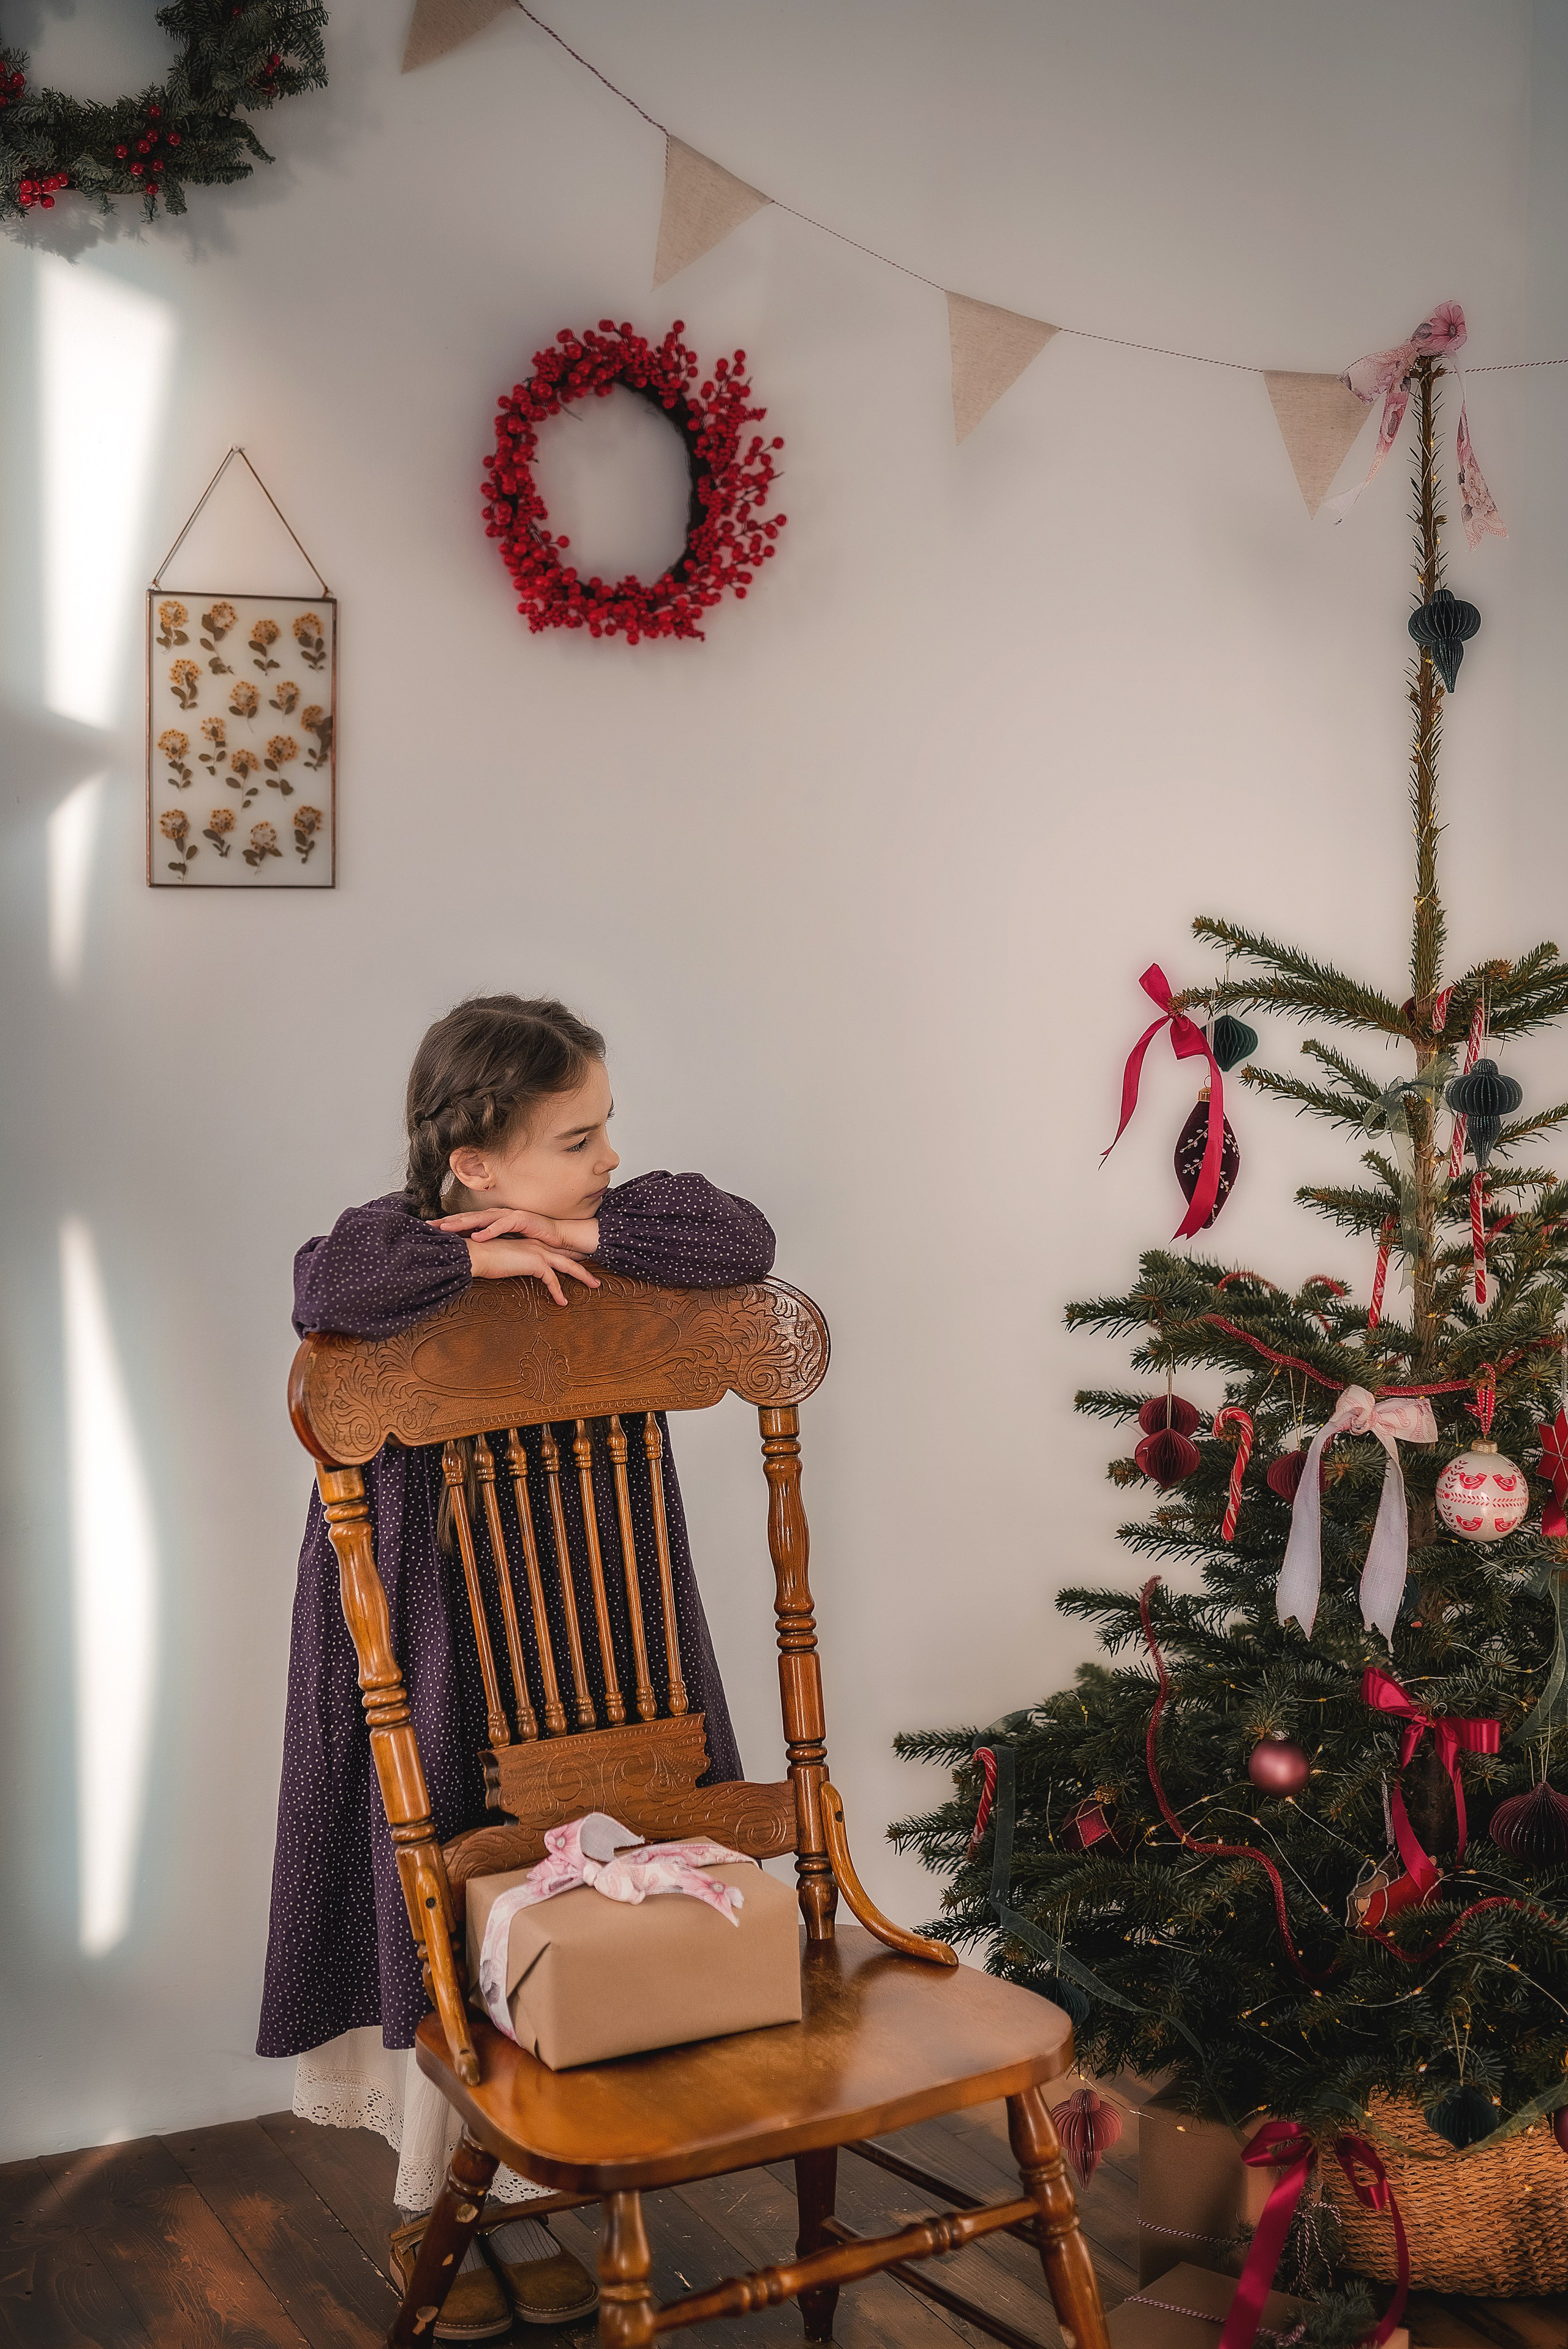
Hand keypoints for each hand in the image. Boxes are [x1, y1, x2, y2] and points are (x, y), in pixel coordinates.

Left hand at [436, 1207, 599, 1255]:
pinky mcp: (521, 1220)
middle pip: (467, 1217)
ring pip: (481, 1218)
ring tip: (447, 1229)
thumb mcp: (505, 1243)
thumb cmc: (531, 1240)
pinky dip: (489, 1230)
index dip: (446, 1225)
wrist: (557, 1235)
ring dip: (463, 1223)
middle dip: (447, 1221)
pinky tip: (477, 1235)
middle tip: (429, 1227)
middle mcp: (497, 1215)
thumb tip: (469, 1251)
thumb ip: (489, 1243)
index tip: (428, 1230)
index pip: (465, 1221)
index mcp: (491, 1220)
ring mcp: (508, 1216)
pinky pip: (502, 1225)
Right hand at [463, 1236, 600, 1305]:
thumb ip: (510, 1264)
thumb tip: (510, 1271)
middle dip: (582, 1265)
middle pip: (566, 1257)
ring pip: (567, 1266)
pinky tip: (562, 1302)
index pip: (554, 1251)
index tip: (580, 1261)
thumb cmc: (483, 1258)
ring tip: (595, 1285)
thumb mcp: (501, 1261)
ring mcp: (537, 1252)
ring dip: (583, 1275)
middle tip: (595, 1273)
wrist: (475, 1253)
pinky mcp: (535, 1263)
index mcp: (529, 1244)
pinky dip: (558, 1291)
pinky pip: (552, 1280)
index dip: (569, 1256)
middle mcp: (536, 1246)